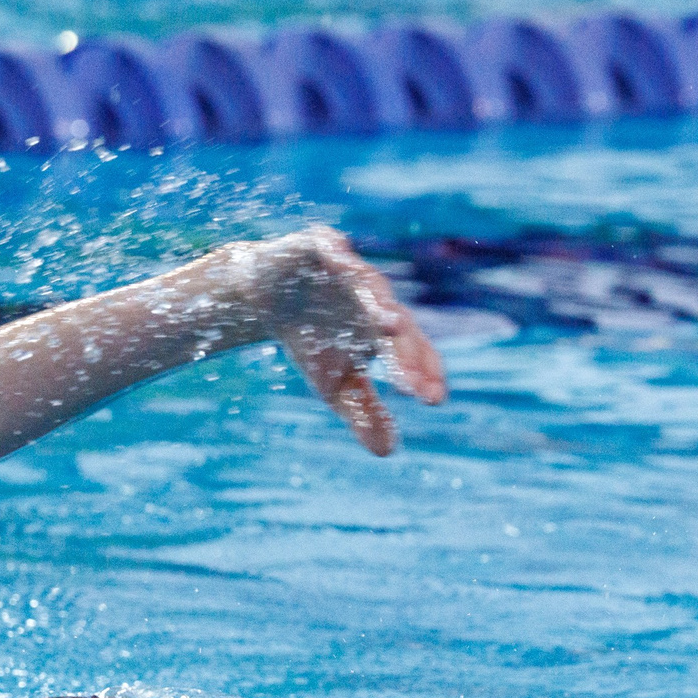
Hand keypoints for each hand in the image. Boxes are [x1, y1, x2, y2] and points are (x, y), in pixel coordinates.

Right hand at [236, 227, 447, 455]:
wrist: (263, 298)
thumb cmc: (309, 339)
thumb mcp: (334, 385)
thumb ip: (363, 413)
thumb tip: (388, 451)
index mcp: (383, 330)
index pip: (413, 353)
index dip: (424, 373)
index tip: (434, 400)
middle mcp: (374, 299)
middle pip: (396, 324)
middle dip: (404, 352)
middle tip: (411, 382)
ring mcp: (349, 271)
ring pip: (369, 286)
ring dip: (378, 304)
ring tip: (388, 325)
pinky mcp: (319, 246)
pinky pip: (330, 248)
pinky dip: (336, 254)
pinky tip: (341, 261)